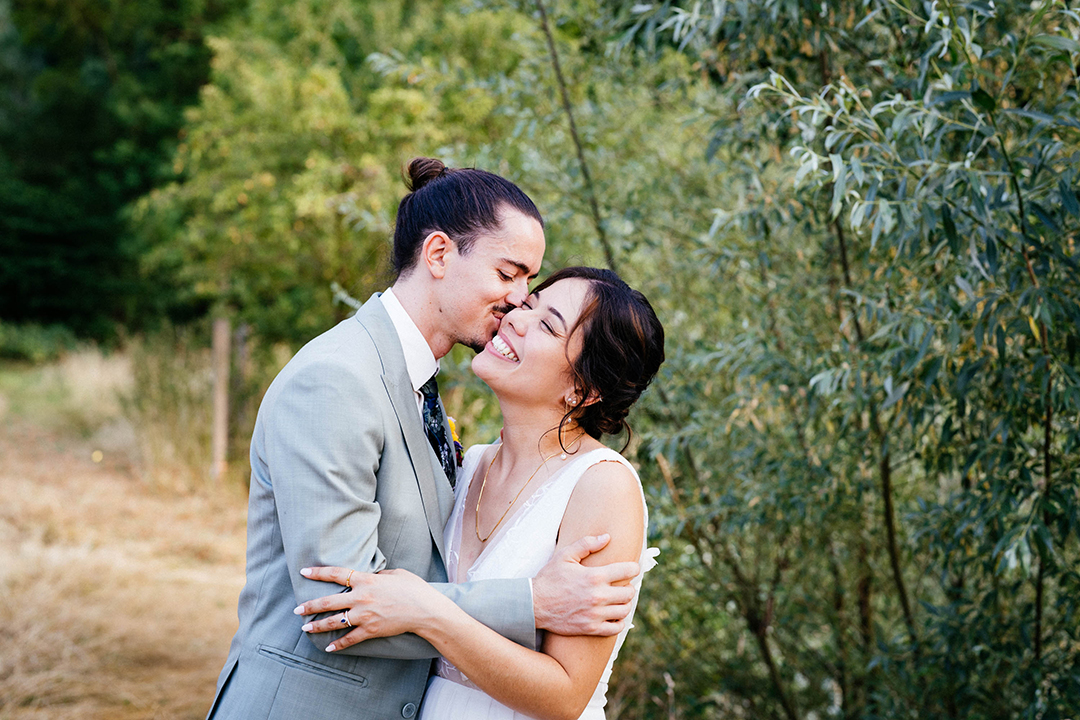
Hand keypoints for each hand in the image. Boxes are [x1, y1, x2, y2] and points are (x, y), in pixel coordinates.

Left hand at [294, 566, 443, 650]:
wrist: (425, 610)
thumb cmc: (414, 588)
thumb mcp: (395, 573)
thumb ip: (379, 574)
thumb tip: (372, 576)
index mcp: (366, 580)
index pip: (336, 573)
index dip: (318, 572)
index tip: (304, 571)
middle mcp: (361, 597)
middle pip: (328, 601)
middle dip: (309, 606)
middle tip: (297, 610)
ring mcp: (364, 615)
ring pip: (334, 621)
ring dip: (318, 625)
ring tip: (305, 628)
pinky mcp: (370, 630)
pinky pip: (350, 639)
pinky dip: (338, 644)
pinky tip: (329, 647)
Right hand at [532, 534, 639, 636]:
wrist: (533, 604)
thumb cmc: (549, 578)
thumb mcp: (565, 555)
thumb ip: (587, 544)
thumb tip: (607, 537)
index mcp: (595, 576)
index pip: (628, 570)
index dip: (633, 568)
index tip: (632, 568)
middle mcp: (598, 596)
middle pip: (629, 592)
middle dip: (629, 586)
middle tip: (622, 584)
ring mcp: (595, 614)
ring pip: (625, 610)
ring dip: (624, 604)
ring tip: (617, 599)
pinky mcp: (590, 628)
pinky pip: (616, 628)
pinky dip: (618, 621)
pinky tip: (613, 615)